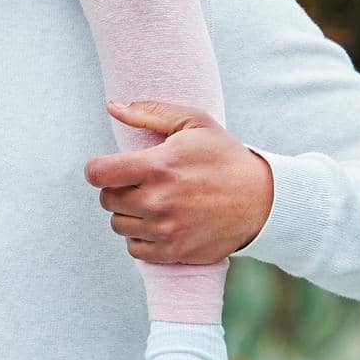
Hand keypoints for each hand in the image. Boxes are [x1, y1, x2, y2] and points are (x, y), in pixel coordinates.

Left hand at [83, 99, 273, 264]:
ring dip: (128, 214)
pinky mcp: (176, 252)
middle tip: (138, 183)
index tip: (108, 168)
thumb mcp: (193, 122)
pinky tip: (158, 222)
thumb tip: (112, 106)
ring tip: (151, 202)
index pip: (99, 173)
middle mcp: (158, 201)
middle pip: (107, 200)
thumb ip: (149, 113)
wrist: (262, 200)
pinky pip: (135, 250)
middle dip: (116, 189)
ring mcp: (167, 230)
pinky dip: (140, 237)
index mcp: (158, 167)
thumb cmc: (224, 156)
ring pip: (119, 225)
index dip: (97, 169)